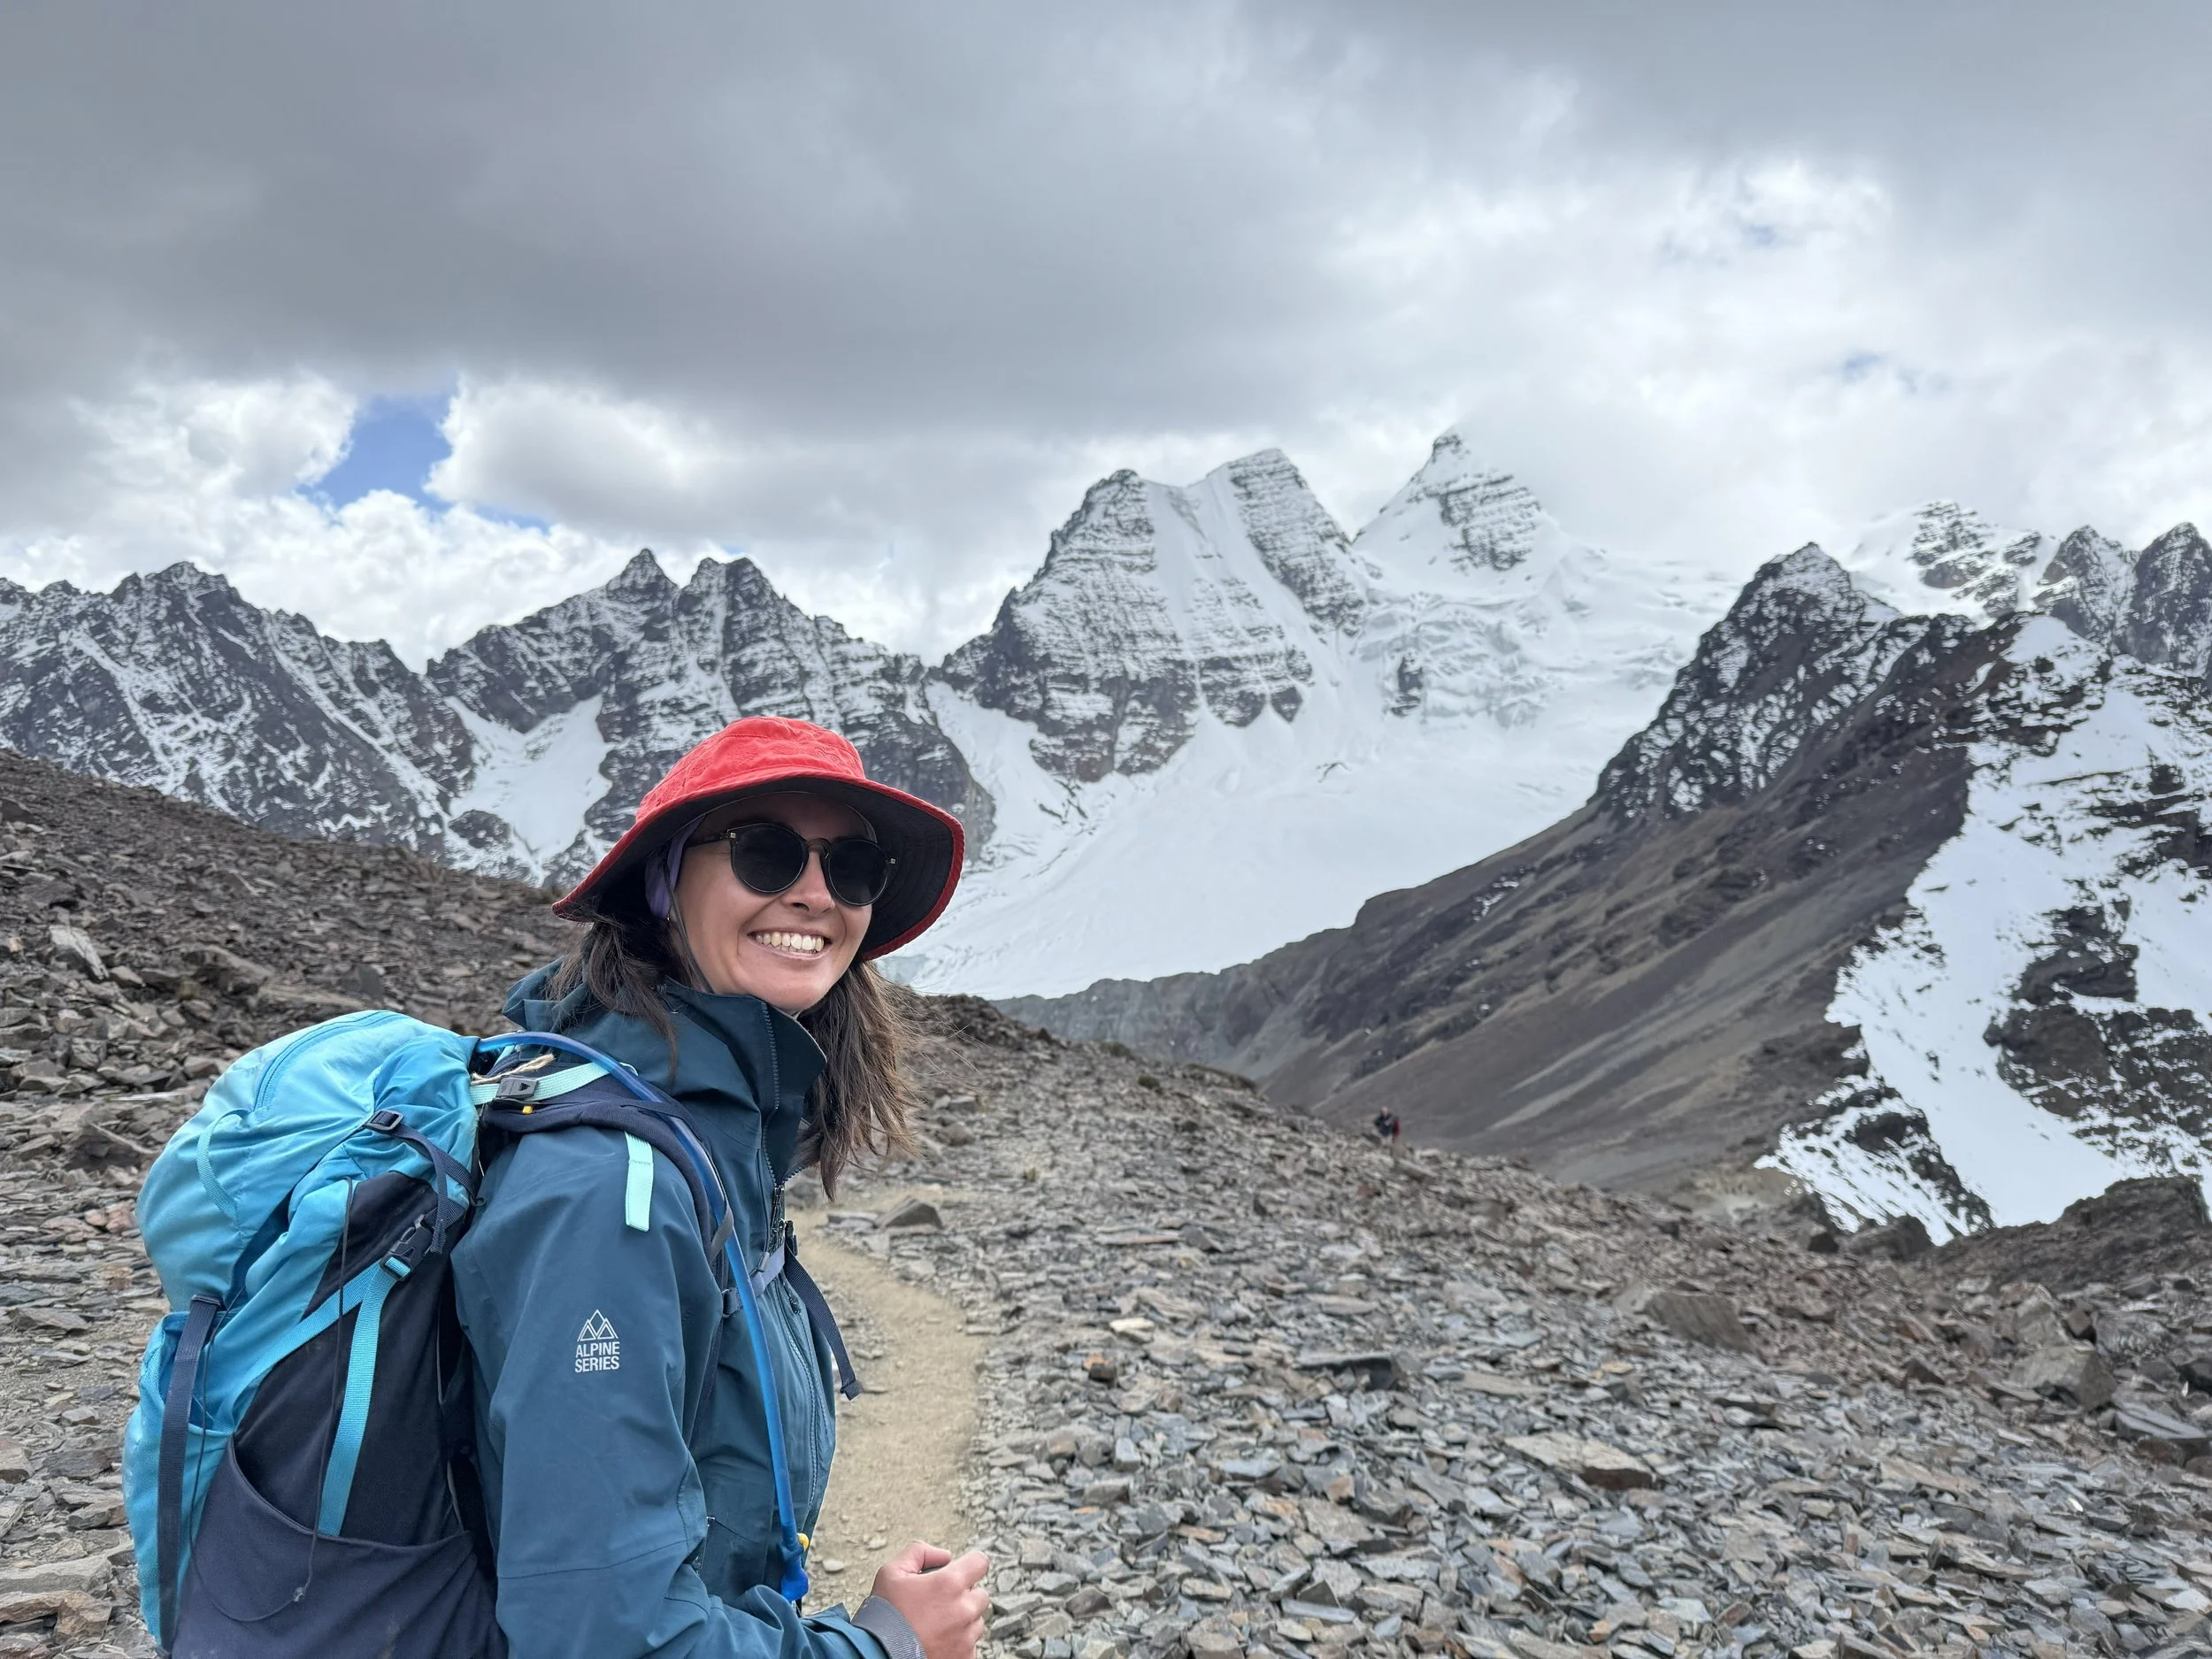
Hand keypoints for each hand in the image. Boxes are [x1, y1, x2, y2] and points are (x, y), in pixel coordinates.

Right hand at [871, 1542, 989, 1658]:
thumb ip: (920, 1552)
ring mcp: (966, 1637)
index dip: (969, 1564)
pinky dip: (959, 1642)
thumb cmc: (884, 1616)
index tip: (959, 1572)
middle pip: (980, 1594)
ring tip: (936, 1625)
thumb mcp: (891, 1572)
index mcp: (950, 1584)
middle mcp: (964, 1610)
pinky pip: (971, 1645)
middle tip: (940, 1603)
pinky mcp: (964, 1658)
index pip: (980, 1562)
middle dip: (964, 1595)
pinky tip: (938, 1640)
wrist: (877, 1655)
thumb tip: (944, 1556)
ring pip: (976, 1621)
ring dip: (963, 1620)